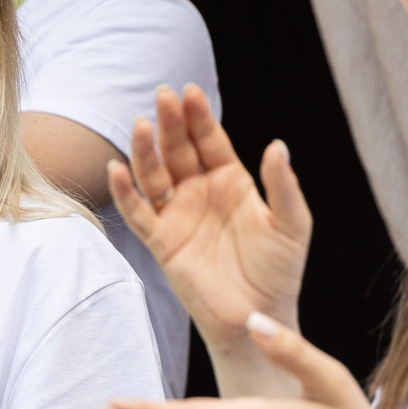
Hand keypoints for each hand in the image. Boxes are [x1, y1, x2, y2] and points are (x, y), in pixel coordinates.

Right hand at [108, 85, 311, 353]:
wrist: (259, 316)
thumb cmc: (279, 271)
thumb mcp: (291, 224)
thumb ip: (283, 185)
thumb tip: (277, 144)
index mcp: (231, 181)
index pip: (210, 141)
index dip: (200, 118)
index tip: (190, 92)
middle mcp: (200, 192)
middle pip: (178, 150)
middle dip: (170, 123)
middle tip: (163, 96)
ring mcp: (178, 215)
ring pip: (154, 175)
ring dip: (145, 150)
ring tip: (141, 124)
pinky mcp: (161, 242)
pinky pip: (138, 213)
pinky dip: (124, 192)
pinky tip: (116, 169)